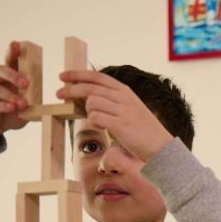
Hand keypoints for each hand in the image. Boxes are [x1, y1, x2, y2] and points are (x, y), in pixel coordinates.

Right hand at [0, 41, 30, 141]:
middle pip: (1, 70)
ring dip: (10, 95)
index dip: (12, 52)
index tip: (16, 44)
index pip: (10, 61)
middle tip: (26, 84)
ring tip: (21, 104)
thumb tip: (51, 105)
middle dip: (14, 75)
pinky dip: (1, 105)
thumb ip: (35, 103)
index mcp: (8, 78)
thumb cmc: (11, 113)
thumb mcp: (26, 108)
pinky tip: (10, 108)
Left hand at [57, 70, 173, 161]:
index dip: (77, 74)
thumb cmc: (144, 130)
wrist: (161, 147)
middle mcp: (123, 97)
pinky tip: (100, 127)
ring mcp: (122, 111)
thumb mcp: (130, 108)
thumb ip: (112, 100)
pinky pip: (95, 118)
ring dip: (87, 111)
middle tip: (59, 94)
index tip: (63, 76)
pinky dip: (93, 122)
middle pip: (89, 87)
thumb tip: (87, 97)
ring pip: (91, 103)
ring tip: (95, 119)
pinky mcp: (120, 125)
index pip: (96, 76)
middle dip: (71, 89)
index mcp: (125, 91)